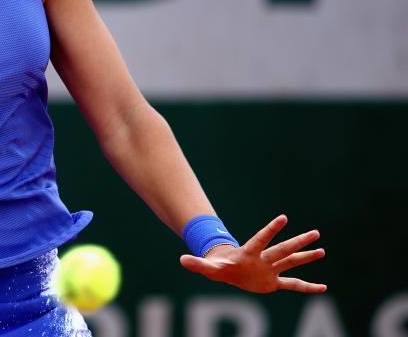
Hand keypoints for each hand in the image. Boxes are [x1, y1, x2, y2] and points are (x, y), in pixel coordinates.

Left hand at [179, 214, 326, 292]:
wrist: (227, 271)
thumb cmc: (218, 266)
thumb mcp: (208, 268)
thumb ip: (197, 265)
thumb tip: (181, 260)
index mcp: (249, 254)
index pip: (261, 239)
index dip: (271, 229)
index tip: (284, 218)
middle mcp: (263, 259)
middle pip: (283, 249)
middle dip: (298, 242)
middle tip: (315, 232)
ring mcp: (270, 270)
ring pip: (291, 262)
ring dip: (306, 257)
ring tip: (322, 249)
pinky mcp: (273, 282)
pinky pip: (293, 285)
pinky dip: (307, 287)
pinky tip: (323, 287)